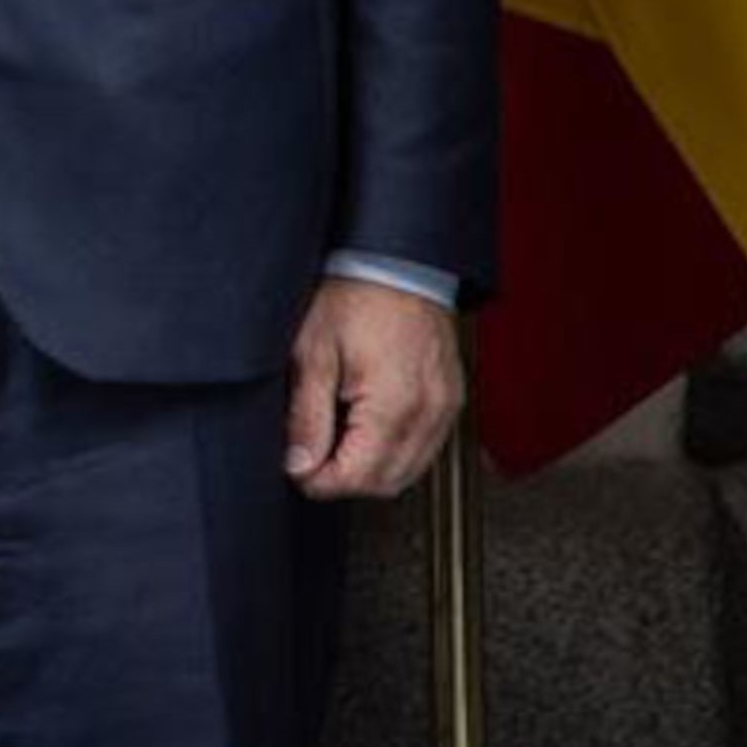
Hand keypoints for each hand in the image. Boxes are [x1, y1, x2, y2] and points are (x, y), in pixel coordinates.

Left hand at [287, 276, 463, 499]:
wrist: (396, 263)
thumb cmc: (354, 296)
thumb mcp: (313, 353)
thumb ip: (306, 416)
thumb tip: (298, 464)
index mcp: (394, 405)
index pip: (358, 477)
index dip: (319, 481)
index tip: (295, 470)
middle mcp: (429, 413)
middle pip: (387, 482)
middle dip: (344, 480)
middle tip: (310, 459)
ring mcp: (445, 408)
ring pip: (410, 471)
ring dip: (371, 471)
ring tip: (336, 443)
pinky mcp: (450, 401)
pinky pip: (425, 449)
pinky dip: (396, 453)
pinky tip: (368, 433)